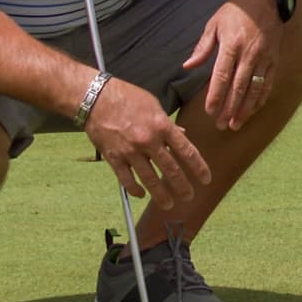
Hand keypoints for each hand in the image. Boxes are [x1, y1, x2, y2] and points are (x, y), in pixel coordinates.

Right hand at [85, 80, 210, 203]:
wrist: (95, 98)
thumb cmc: (127, 97)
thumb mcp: (154, 105)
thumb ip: (168, 124)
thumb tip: (182, 136)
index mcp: (162, 126)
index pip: (186, 151)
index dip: (198, 168)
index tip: (206, 179)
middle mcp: (148, 141)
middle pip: (171, 170)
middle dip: (182, 186)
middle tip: (189, 196)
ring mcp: (130, 151)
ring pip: (149, 179)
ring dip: (161, 195)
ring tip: (168, 204)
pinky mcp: (114, 158)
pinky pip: (126, 180)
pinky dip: (135, 189)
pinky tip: (141, 194)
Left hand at [182, 0, 282, 131]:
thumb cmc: (236, 10)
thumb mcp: (214, 23)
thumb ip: (202, 47)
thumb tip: (188, 66)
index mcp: (232, 44)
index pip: (222, 76)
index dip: (216, 96)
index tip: (209, 111)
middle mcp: (250, 54)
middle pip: (239, 87)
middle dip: (229, 109)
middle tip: (220, 125)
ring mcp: (264, 58)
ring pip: (255, 89)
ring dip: (245, 109)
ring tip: (236, 124)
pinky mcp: (274, 60)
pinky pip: (268, 83)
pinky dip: (261, 99)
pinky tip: (253, 110)